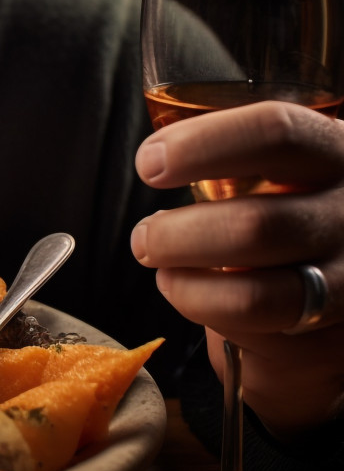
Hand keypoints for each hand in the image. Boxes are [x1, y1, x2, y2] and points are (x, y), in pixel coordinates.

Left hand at [131, 100, 343, 437]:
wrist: (331, 292)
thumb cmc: (286, 215)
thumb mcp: (280, 166)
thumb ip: (233, 155)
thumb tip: (157, 156)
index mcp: (336, 152)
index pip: (278, 133)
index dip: (200, 146)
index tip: (149, 162)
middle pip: (254, 226)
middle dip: (175, 236)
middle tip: (145, 237)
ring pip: (251, 295)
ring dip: (187, 285)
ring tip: (162, 266)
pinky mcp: (333, 338)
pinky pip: (252, 331)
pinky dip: (203, 310)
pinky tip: (191, 292)